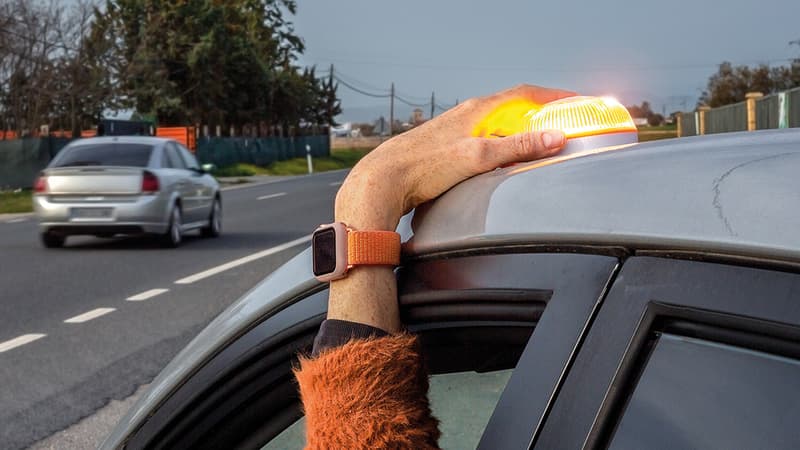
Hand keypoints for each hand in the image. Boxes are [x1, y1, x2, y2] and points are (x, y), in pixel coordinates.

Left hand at [328, 84, 575, 331]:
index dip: (554, 96)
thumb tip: (554, 138)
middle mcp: (467, 116)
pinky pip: (485, 142)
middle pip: (514, 108)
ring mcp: (457, 132)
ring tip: (540, 147)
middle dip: (542, 115)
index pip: (525, 93)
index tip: (578, 101)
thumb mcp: (477, 156)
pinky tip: (504, 163)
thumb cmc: (424, 166)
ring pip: (498, 126)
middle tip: (565, 125)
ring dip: (522, 133)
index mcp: (477, 110)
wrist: (383, 180)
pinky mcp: (448, 149)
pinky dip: (504, 147)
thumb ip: (516, 148)